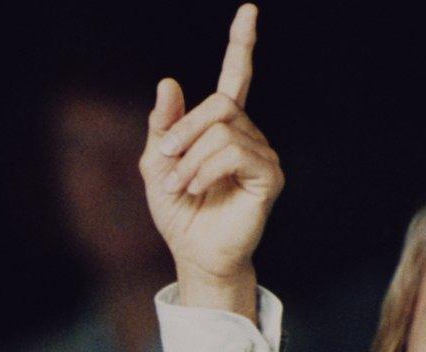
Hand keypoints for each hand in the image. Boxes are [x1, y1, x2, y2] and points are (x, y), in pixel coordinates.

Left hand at [142, 4, 281, 317]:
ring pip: (223, 130)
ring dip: (190, 159)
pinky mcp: (269, 176)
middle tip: (166, 161)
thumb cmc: (179, 212)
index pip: (237, 77)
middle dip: (184, 130)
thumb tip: (169, 82)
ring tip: (182, 186)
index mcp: (222, 127)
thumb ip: (162, 125)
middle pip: (220, 103)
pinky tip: (199, 188)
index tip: (248, 11)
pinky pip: (235, 153)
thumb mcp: (155, 164)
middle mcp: (247, 134)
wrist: (193, 253)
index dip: (242, 44)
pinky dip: (207, 170)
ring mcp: (262, 153)